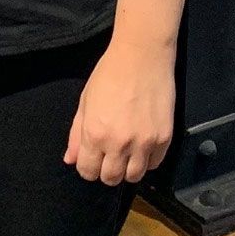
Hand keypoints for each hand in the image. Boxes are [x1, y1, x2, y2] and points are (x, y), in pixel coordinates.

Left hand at [62, 39, 175, 185]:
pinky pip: (154, 164)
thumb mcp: (85, 101)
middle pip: (111, 178)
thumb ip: (76, 134)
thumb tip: (70, 160)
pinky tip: (142, 144)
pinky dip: (147, 159)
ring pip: (134, 176)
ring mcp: (144, 143)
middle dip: (107, 170)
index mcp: (95, 134)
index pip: (88, 172)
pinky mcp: (164, 139)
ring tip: (127, 151)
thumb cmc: (109, 74)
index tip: (93, 158)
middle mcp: (119, 144)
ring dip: (128, 168)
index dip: (88, 167)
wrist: (142, 56)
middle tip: (109, 155)